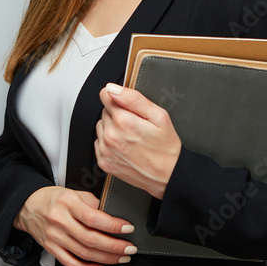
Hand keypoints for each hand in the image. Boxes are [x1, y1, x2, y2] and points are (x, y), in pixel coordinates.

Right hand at [13, 186, 136, 265]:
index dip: (113, 225)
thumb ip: (93, 203)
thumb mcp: (74, 193)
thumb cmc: (53, 199)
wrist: (28, 206)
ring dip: (106, 258)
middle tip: (130, 248)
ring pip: (84, 253)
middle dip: (114, 246)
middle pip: (90, 239)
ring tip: (122, 257)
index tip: (128, 228)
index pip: (93, 217)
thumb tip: (114, 215)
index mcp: (68, 203)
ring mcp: (55, 238)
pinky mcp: (52, 249)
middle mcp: (60, 221)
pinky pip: (71, 264)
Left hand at [95, 83, 181, 200]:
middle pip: (104, 111)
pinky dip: (109, 142)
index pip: (106, 95)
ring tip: (131, 136)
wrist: (168, 176)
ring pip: (101, 126)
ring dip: (112, 128)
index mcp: (123, 121)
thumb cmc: (166, 148)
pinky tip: (125, 146)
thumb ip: (134, 99)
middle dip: (118, 114)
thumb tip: (113, 89)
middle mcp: (110, 136)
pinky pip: (99, 143)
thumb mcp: (159, 116)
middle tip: (136, 124)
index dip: (118, 98)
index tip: (128, 106)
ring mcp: (106, 150)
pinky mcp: (104, 162)